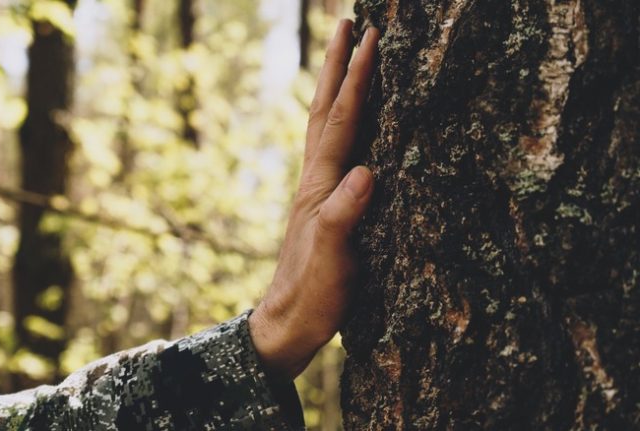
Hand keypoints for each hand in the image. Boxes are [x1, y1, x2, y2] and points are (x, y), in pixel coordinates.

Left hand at [249, 20, 378, 379]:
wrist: (289, 320)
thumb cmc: (313, 291)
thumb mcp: (332, 256)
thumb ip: (345, 215)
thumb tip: (367, 172)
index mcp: (321, 184)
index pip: (341, 121)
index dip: (356, 80)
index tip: (369, 38)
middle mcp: (318, 178)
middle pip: (326, 110)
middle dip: (336, 65)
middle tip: (346, 24)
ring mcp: (320, 190)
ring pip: (328, 126)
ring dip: (336, 86)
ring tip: (347, 57)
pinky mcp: (327, 205)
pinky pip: (337, 150)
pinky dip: (344, 122)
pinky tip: (352, 122)